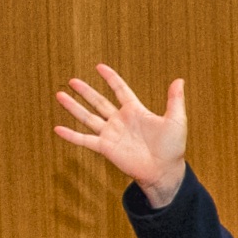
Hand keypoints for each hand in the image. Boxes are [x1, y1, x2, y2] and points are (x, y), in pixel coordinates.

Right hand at [53, 63, 192, 207]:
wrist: (165, 171)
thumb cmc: (173, 148)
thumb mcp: (176, 120)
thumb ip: (175, 100)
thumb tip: (179, 80)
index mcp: (136, 111)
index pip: (120, 90)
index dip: (111, 78)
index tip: (99, 67)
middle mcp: (120, 121)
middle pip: (99, 101)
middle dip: (86, 91)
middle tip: (72, 80)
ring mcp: (111, 134)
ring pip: (88, 117)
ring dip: (74, 107)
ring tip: (60, 95)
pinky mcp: (106, 148)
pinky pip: (85, 140)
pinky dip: (71, 135)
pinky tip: (58, 129)